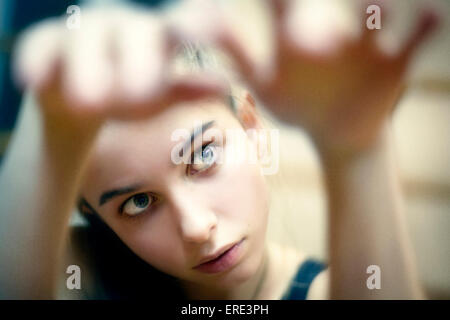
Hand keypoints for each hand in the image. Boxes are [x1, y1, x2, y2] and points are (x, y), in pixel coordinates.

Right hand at [13, 5, 224, 129]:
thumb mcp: (160, 96)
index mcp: (154, 36)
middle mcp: (121, 25)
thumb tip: (223, 86)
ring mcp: (82, 30)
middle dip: (135, 63)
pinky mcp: (45, 41)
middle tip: (138, 98)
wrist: (83, 102)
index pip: (173, 31)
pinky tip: (32, 80)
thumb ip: (186, 89)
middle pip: (132, 33)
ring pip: (85, 38)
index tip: (189, 40)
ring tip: (88, 104)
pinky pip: (39, 45)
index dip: (184, 32)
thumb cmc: (130, 94)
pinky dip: (36, 62)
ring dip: (87, 67)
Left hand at [214, 0, 439, 152]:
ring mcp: (363, 47)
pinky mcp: (392, 63)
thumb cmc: (297, 106)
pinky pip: (411, 42)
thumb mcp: (265, 86)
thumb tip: (203, 37)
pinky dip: (421, 28)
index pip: (276, 4)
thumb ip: (237, 61)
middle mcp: (329, 33)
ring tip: (368, 7)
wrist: (337, 129)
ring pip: (371, 16)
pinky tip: (429, 18)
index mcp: (294, 39)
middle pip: (327, 0)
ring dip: (371, 6)